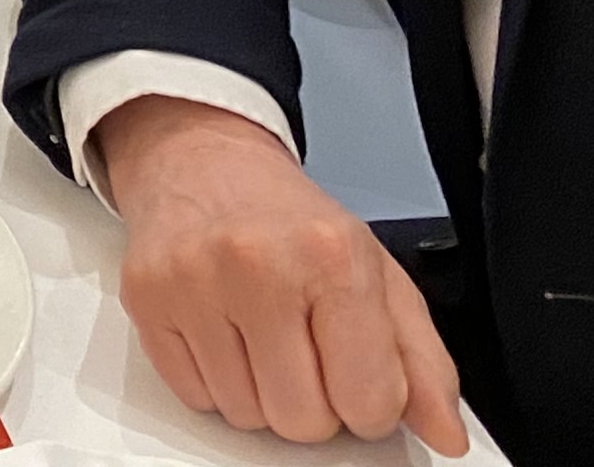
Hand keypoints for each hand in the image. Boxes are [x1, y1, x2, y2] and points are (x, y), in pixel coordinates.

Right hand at [98, 100, 468, 452]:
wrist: (204, 160)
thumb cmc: (291, 222)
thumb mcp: (378, 274)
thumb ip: (422, 361)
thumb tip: (446, 433)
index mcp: (332, 256)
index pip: (368, 402)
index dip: (369, 402)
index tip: (358, 372)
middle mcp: (259, 264)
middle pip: (303, 420)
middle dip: (314, 401)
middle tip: (306, 348)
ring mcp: (195, 281)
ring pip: (246, 416)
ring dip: (262, 393)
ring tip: (262, 335)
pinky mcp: (146, 296)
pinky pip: (195, 397)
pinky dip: (215, 381)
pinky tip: (223, 332)